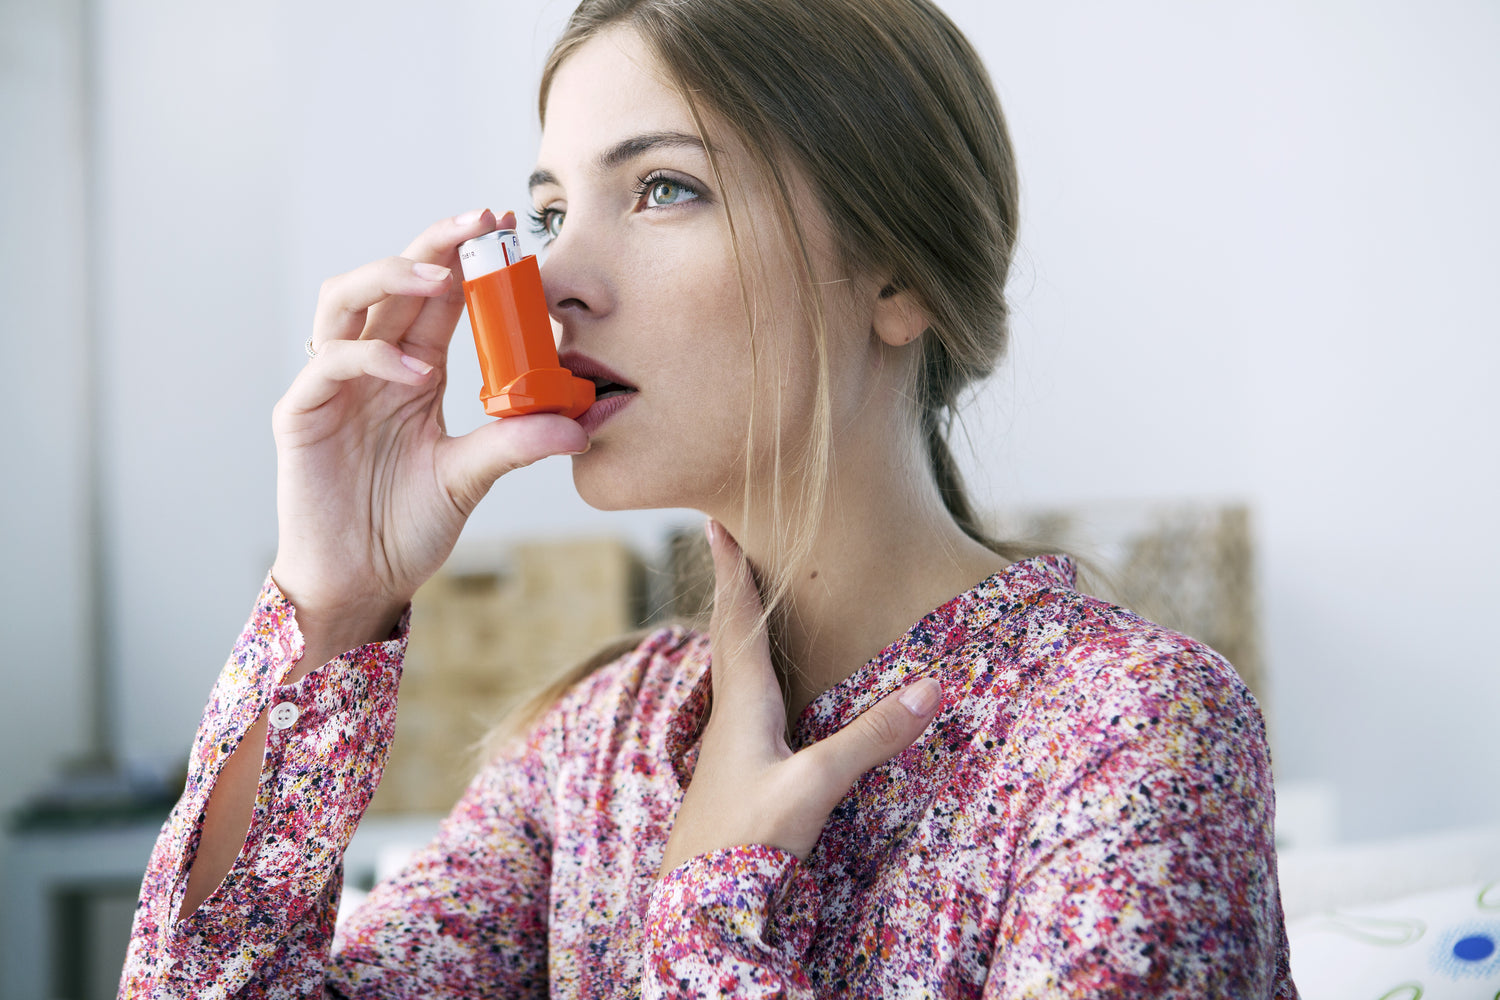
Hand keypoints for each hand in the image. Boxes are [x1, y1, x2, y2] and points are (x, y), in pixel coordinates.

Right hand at [269, 210, 587, 656]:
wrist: (360, 582)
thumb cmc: (406, 528)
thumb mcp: (472, 477)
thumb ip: (518, 443)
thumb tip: (583, 422)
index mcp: (411, 371)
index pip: (436, 297)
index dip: (465, 258)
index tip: (507, 229)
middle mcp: (369, 366)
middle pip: (391, 280)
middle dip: (435, 245)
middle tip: (481, 225)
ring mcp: (332, 385)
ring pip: (344, 298)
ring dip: (394, 278)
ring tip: (444, 281)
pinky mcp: (301, 413)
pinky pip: (331, 362)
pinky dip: (374, 356)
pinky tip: (416, 373)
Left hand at [658, 520, 942, 874]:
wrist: (695, 905)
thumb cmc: (742, 842)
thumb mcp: (815, 786)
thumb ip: (870, 738)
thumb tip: (931, 686)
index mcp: (742, 704)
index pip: (735, 620)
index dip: (730, 570)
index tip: (714, 522)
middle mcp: (729, 716)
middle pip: (726, 635)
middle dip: (730, 586)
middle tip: (723, 543)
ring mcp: (727, 746)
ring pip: (729, 668)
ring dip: (734, 627)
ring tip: (741, 600)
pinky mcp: (733, 772)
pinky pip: (739, 700)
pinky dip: (745, 671)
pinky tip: (755, 691)